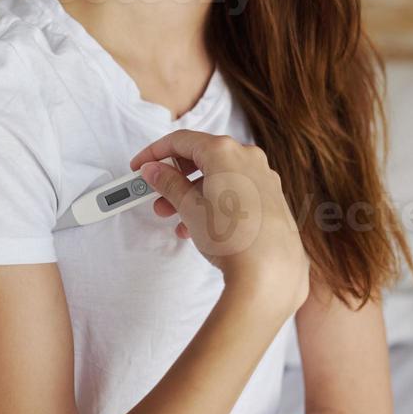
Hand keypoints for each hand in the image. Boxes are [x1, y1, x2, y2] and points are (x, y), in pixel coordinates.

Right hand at [129, 130, 308, 315]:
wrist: (270, 273)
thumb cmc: (232, 237)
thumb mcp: (189, 208)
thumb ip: (168, 184)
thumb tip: (154, 171)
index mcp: (225, 151)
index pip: (181, 140)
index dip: (155, 153)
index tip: (141, 166)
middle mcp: (248, 157)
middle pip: (202, 157)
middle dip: (175, 177)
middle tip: (156, 196)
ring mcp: (263, 177)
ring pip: (219, 176)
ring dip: (192, 193)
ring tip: (175, 218)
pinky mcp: (271, 198)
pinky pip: (235, 191)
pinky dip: (214, 201)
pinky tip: (199, 227)